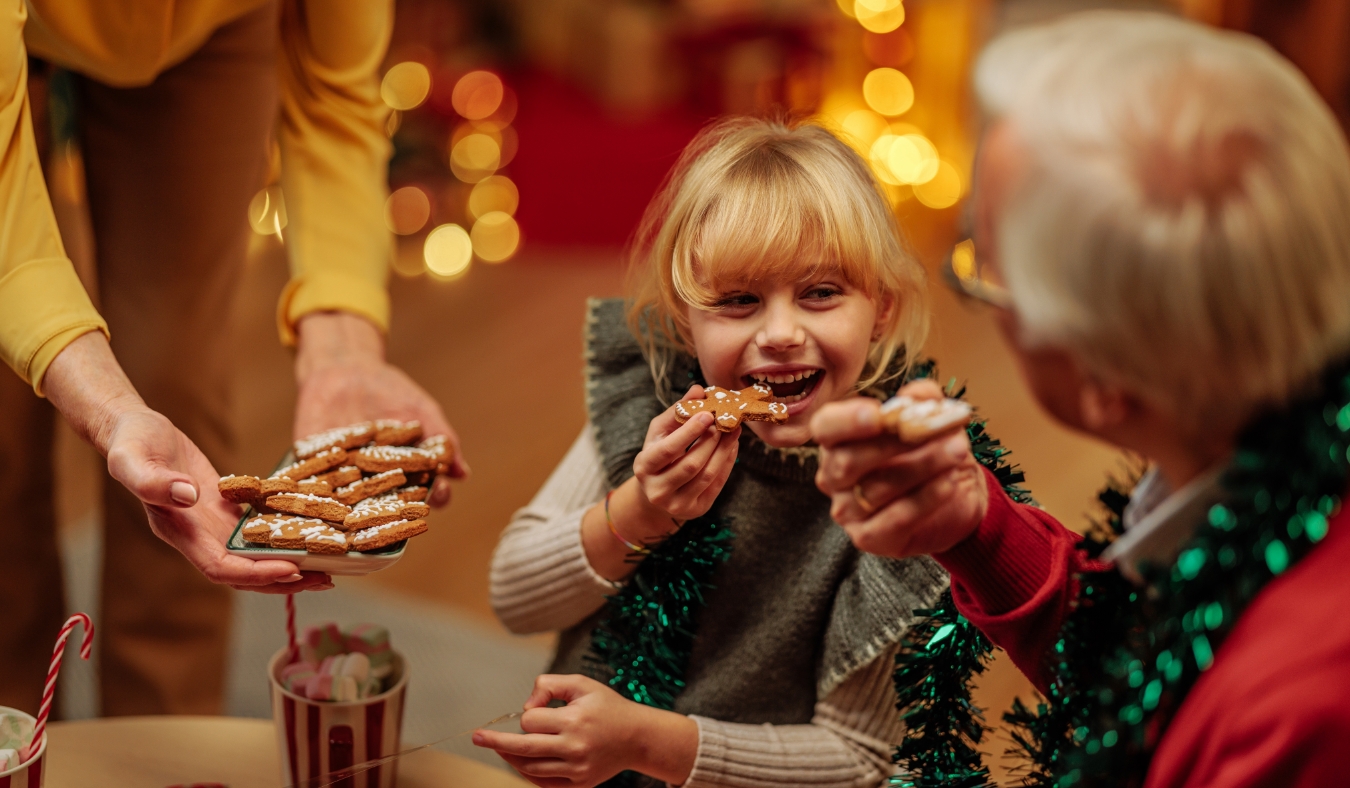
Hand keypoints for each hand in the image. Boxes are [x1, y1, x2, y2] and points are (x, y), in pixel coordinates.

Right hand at [105, 409, 332, 592]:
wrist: (135, 430)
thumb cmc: (131, 443)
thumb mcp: (132, 459)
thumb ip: (153, 481)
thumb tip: (188, 496)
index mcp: (179, 531)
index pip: (220, 568)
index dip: (254, 573)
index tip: (290, 569)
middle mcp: (200, 536)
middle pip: (245, 573)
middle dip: (283, 580)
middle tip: (325, 578)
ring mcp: (214, 524)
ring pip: (255, 555)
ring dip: (290, 563)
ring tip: (329, 564)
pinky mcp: (227, 508)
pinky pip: (259, 529)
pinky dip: (285, 533)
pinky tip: (315, 528)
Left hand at [293, 312, 466, 506]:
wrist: (344, 366)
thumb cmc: (390, 390)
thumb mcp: (420, 410)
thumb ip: (441, 439)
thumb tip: (462, 473)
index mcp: (405, 473)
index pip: (425, 491)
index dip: (434, 494)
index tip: (439, 492)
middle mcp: (375, 483)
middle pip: (389, 504)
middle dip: (397, 510)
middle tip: (403, 512)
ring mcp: (342, 478)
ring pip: (352, 502)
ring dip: (356, 512)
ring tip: (362, 518)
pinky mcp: (311, 468)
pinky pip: (313, 485)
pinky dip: (316, 493)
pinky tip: (322, 498)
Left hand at [472, 674, 697, 787]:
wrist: (637, 737)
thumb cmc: (607, 707)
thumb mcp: (582, 684)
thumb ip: (549, 685)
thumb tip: (525, 705)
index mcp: (574, 720)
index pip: (532, 721)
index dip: (530, 714)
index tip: (538, 712)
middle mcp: (574, 746)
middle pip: (523, 749)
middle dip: (496, 743)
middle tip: (476, 737)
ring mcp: (577, 769)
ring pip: (530, 768)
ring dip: (512, 758)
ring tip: (501, 750)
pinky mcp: (580, 783)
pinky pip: (544, 783)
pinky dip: (529, 773)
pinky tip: (521, 763)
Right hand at [633, 385, 739, 521]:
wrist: (656, 493)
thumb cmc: (659, 454)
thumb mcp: (660, 433)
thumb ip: (677, 411)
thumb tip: (697, 390)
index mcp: (644, 467)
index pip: (667, 450)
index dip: (689, 432)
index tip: (707, 414)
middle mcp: (657, 490)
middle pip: (691, 464)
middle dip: (711, 441)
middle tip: (725, 421)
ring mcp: (677, 504)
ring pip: (707, 476)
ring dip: (723, 450)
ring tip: (733, 431)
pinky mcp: (696, 510)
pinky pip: (716, 484)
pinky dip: (727, 463)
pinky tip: (732, 446)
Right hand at [812, 380, 988, 558]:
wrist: (955, 495)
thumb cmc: (930, 452)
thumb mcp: (931, 420)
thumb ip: (923, 401)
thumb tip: (920, 394)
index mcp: (838, 440)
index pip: (825, 427)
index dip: (846, 421)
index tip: (878, 414)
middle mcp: (833, 476)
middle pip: (848, 461)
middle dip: (892, 444)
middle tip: (933, 430)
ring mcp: (848, 510)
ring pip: (875, 489)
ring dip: (921, 467)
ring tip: (955, 450)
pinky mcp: (869, 538)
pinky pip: (895, 519)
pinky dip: (925, 499)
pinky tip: (949, 482)